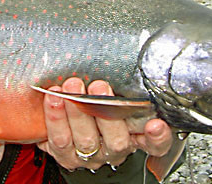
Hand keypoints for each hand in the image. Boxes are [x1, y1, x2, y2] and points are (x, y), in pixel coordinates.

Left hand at [36, 77, 171, 171]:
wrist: (57, 115)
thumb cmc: (91, 97)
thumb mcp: (111, 90)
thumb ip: (120, 83)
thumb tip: (123, 55)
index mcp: (133, 134)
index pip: (154, 143)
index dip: (158, 137)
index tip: (155, 124)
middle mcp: (114, 147)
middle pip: (118, 140)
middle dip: (106, 112)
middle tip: (99, 87)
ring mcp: (91, 154)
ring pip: (87, 139)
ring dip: (77, 111)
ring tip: (70, 87)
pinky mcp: (66, 155)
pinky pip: (60, 140)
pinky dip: (56, 117)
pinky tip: (53, 98)